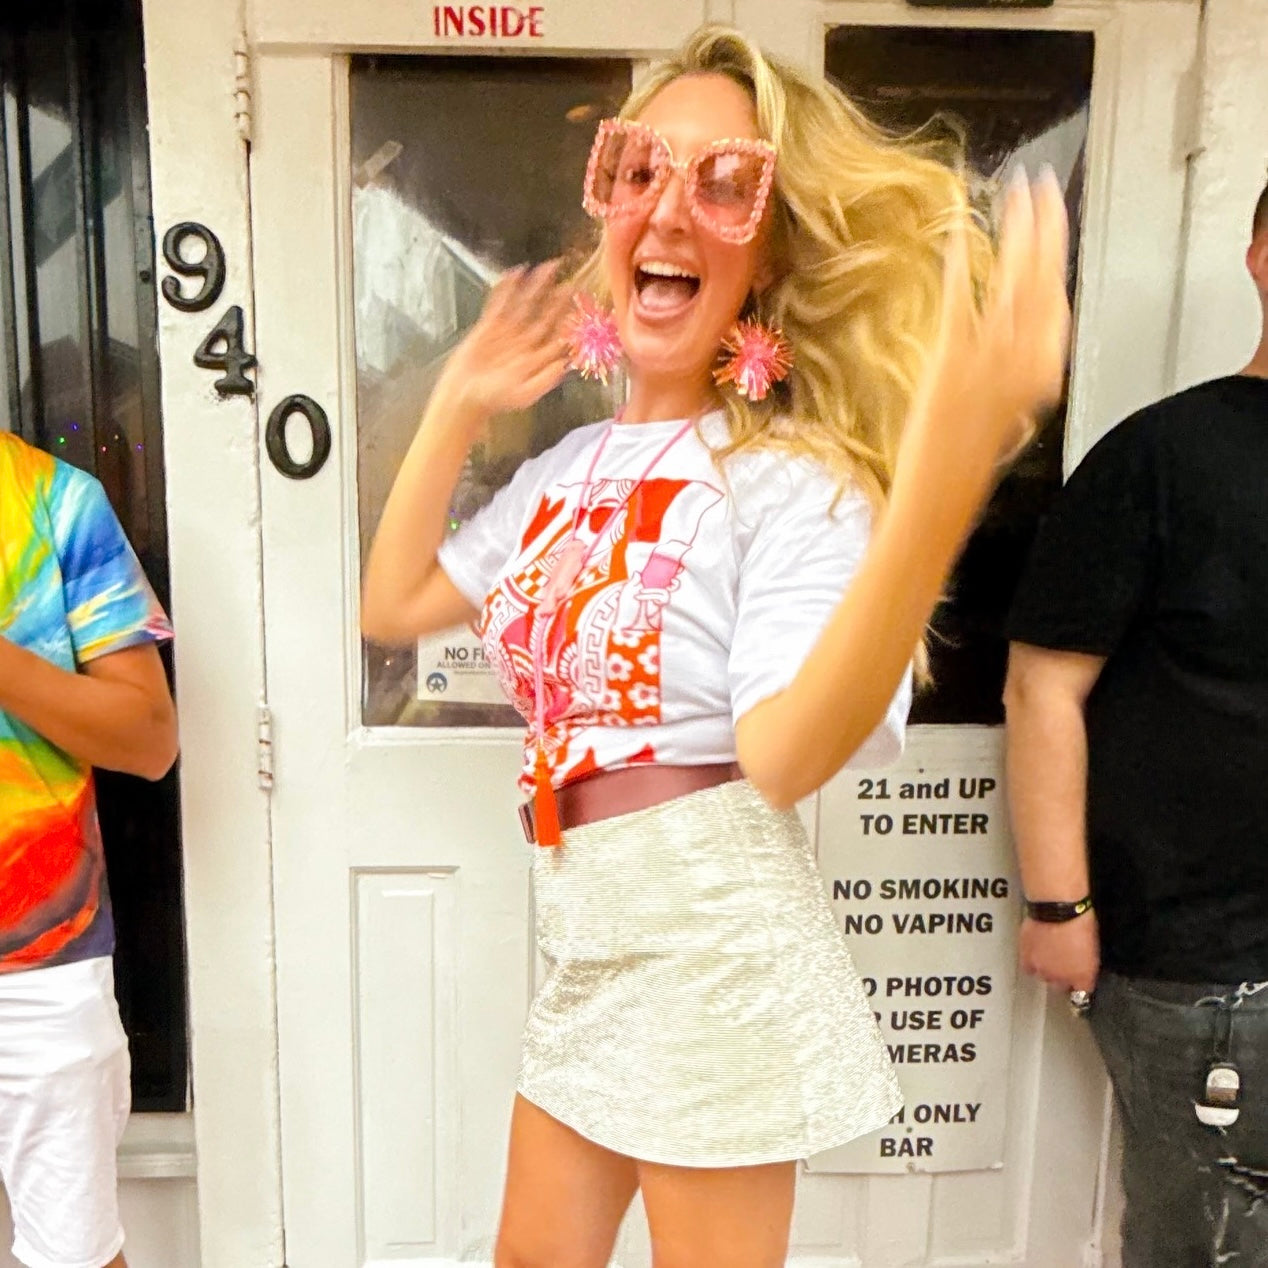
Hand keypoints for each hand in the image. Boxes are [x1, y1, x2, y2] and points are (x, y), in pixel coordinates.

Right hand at [436, 260, 574, 419]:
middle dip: (557, 296)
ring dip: (536, 286)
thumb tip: (565, 364)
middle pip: (545, 314)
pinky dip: (507, 288)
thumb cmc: (494, 400)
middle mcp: (525, 342)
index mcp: (536, 357)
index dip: (568, 316)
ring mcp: (507, 332)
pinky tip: (516, 273)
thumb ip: (545, 380)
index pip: (557, 332)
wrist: (464, 396)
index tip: (580, 302)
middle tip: (572, 277)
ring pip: (525, 304)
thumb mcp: (523, 394)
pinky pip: (500, 303)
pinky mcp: (488, 326)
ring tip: (548, 267)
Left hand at [906, 168, 1071, 478]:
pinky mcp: (949, 361)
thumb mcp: (1007, 418)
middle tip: (1040, 185)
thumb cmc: (966, 466)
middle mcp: (1023, 362)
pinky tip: (958, 233)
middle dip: (1044, 229)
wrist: (939, 498)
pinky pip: (959, 302)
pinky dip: (961, 266)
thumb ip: (1016, 377)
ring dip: (1014, 234)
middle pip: (1042, 282)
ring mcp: (988, 359)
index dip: (1056, 258)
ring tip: (1014, 194)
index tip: (1053, 219)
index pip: (1057, 306)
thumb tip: (1018, 345)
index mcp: (1042, 376)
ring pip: (1011, 283)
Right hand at [1019, 912, 1099, 995]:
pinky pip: (1029, 969)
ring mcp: (1043, 970)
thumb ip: (1086, 964)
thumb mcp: (1092, 947)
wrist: (1057, 910)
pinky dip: (1032, 964)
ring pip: (1044, 977)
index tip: (1078, 980)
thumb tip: (1080, 968)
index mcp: (1083, 976)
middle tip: (1063, 963)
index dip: (1079, 985)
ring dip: (1046, 969)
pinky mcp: (1027, 961)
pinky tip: (1035, 954)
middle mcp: (1062, 979)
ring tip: (1048, 955)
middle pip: (1060, 987)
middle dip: (1062, 978)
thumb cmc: (1082, 923)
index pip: (1082, 992)